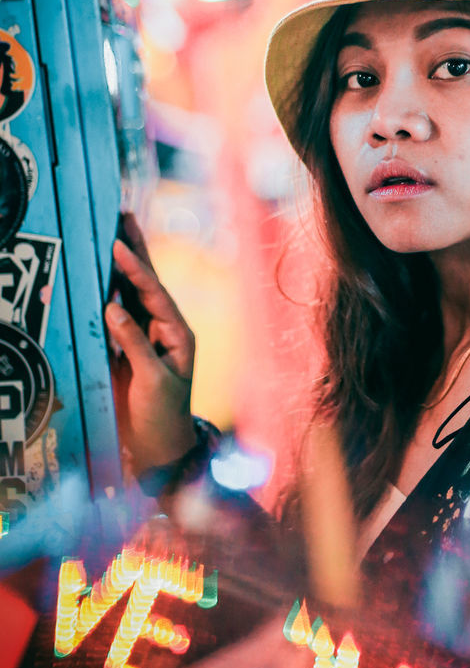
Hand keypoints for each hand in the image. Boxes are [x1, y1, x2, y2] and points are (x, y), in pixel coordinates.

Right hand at [105, 217, 196, 472]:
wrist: (160, 452)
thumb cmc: (163, 418)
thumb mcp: (153, 381)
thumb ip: (134, 344)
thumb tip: (113, 308)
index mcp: (177, 332)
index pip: (153, 292)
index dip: (135, 267)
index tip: (118, 242)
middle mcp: (162, 329)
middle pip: (145, 283)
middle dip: (134, 250)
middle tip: (121, 215)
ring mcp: (143, 338)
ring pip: (127, 295)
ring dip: (117, 267)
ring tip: (108, 234)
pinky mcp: (125, 351)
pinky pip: (112, 318)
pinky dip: (101, 296)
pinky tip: (93, 277)